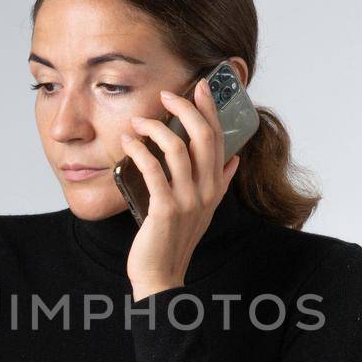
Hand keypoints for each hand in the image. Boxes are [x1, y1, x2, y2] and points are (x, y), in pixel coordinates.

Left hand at [121, 76, 241, 300]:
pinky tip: (128, 143)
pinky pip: (153, 169)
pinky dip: (139, 150)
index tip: (201, 87)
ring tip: (138, 122)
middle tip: (167, 95)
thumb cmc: (176, 240)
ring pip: (177, 148)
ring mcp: (187, 200)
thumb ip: (219, 183)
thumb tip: (233, 160)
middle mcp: (206, 191)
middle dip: (185, 108)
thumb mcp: (204, 210)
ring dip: (154, 128)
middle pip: (203, 137)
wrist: (162, 274)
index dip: (210, 110)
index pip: (218, 139)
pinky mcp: (165, 208)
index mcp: (216, 187)